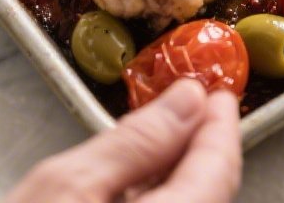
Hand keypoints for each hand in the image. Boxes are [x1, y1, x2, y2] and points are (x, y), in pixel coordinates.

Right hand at [4, 78, 240, 202]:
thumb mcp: (66, 187)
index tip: (216, 92)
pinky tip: (138, 189)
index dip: (218, 123)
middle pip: (210, 195)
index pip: (218, 170)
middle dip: (201, 147)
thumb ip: (136, 141)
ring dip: (182, 176)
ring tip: (160, 140)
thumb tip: (184, 102)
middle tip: (189, 106)